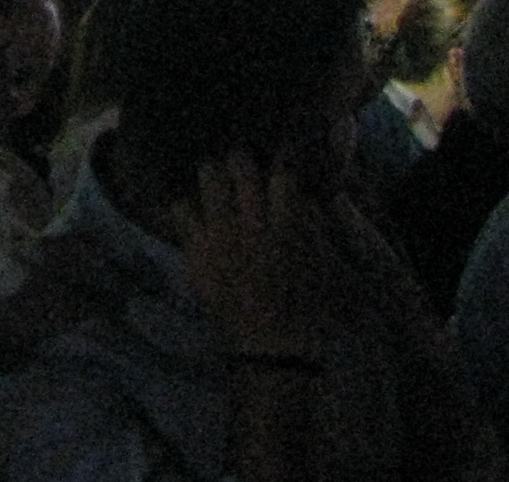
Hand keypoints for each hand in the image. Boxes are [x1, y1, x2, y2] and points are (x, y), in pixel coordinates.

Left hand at [171, 152, 331, 360]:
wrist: (271, 350)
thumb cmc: (307, 310)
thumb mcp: (327, 265)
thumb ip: (315, 226)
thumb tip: (308, 195)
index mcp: (287, 225)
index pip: (282, 172)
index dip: (282, 161)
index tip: (280, 159)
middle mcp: (251, 224)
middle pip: (240, 164)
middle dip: (242, 159)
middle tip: (242, 165)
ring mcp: (220, 236)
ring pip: (208, 177)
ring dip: (213, 175)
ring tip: (215, 179)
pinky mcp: (197, 253)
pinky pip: (181, 210)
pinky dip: (187, 206)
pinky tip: (194, 210)